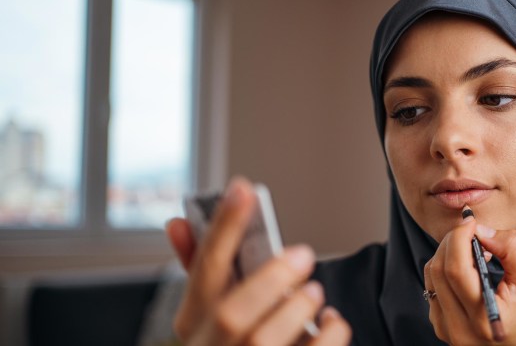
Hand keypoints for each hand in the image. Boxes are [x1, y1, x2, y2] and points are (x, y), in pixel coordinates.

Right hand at [165, 177, 351, 345]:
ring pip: (264, 339)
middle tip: (302, 254)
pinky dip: (329, 334)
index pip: (203, 269)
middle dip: (269, 278)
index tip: (243, 190)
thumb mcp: (209, 310)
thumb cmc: (236, 341)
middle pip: (231, 314)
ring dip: (297, 308)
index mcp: (194, 323)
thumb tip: (179, 224)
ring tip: (313, 292)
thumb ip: (202, 268)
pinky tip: (330, 321)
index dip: (223, 228)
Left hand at [424, 218, 515, 344]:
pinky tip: (466, 268)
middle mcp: (459, 328)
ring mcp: (445, 329)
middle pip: (439, 269)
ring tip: (472, 250)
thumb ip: (512, 251)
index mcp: (484, 318)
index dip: (460, 238)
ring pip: (431, 275)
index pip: (456, 270)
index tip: (471, 222)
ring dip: (447, 252)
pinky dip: (444, 268)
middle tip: (471, 231)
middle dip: (452, 241)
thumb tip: (482, 230)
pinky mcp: (439, 326)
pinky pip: (432, 286)